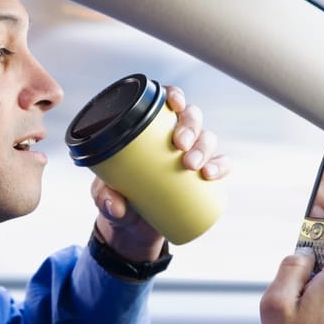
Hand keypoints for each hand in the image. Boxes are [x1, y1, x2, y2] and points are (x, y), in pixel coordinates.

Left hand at [91, 85, 230, 261]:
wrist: (132, 227)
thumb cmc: (116, 198)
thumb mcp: (102, 196)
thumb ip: (104, 198)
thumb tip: (116, 206)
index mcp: (149, 128)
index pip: (165, 102)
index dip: (174, 96)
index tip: (174, 105)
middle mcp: (173, 136)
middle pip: (190, 117)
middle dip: (190, 127)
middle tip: (180, 146)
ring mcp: (190, 154)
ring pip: (207, 138)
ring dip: (204, 147)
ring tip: (192, 166)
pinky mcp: (202, 176)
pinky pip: (220, 164)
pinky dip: (220, 166)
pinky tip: (211, 174)